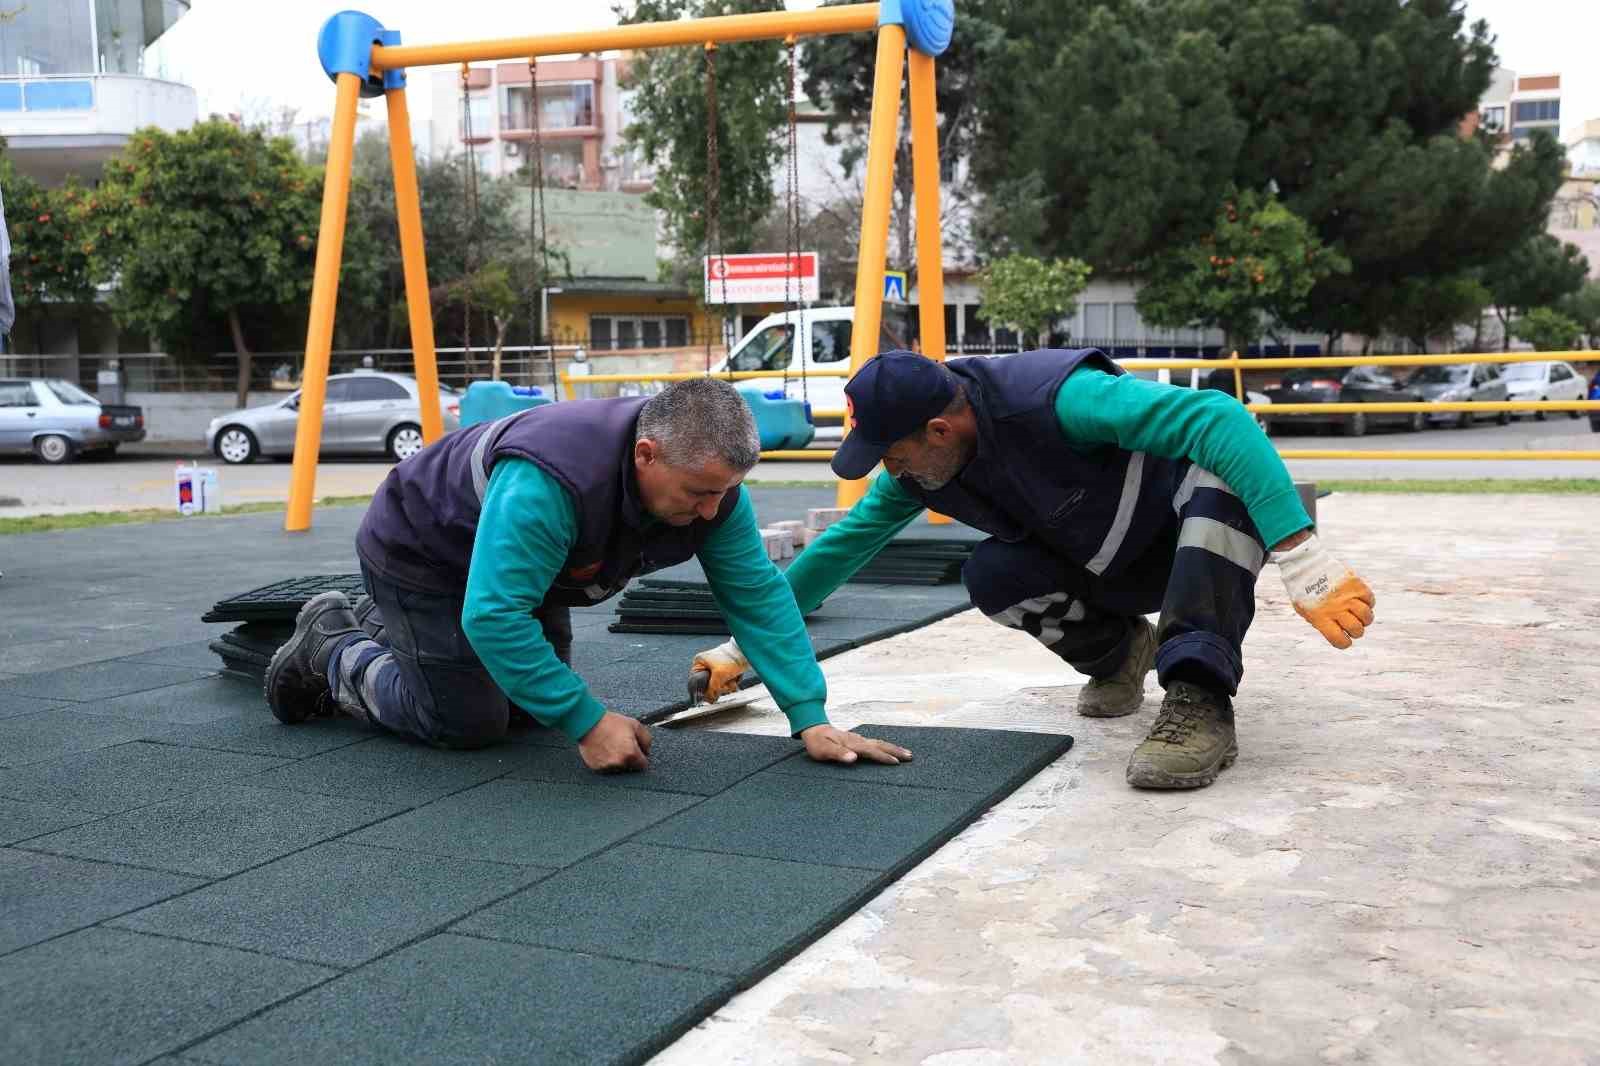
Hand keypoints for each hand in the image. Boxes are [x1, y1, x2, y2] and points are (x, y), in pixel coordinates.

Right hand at [577, 711, 651, 772]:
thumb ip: (646, 739)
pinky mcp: (597, 767)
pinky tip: (604, 750)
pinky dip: (607, 761)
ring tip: (611, 746)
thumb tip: (647, 750)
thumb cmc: (611, 722)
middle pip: (631, 767)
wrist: (588, 723)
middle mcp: (619, 763)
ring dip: (618, 761)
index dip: (641, 756)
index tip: (637, 751)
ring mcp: (607, 766)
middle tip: (622, 745)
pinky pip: (606, 767)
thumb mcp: (635, 725)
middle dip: (629, 758)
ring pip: (618, 768)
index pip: (643, 764)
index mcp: (631, 754)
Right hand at [690, 639, 749, 702]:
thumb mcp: (719, 676)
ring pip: (718, 685)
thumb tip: (709, 700)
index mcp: (700, 662)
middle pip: (708, 685)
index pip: (696, 681)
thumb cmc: (731, 658)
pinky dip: (731, 682)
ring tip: (732, 680)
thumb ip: (712, 689)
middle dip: (719, 687)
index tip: (708, 697)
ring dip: (727, 685)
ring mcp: (716, 668)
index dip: (702, 690)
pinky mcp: (726, 670)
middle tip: (725, 685)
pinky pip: (725, 682)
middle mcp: (706, 664)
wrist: (747, 652)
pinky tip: (735, 679)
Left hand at [801, 725, 913, 765]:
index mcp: (853, 743)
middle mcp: (858, 740)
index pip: (871, 751)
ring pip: (879, 743)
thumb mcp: (824, 750)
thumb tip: (854, 758)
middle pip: (880, 745)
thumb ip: (838, 754)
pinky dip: (885, 746)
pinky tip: (888, 748)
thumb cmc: (817, 742)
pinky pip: (875, 743)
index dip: (884, 757)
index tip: (897, 762)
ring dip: (893, 748)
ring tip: (905, 753)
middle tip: (910, 756)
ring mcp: (858, 739)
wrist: (813, 728)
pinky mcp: (857, 740)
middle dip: (895, 751)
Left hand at [1274, 534, 1375, 648]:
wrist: (1305, 565)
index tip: (1345, 639)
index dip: (1344, 643)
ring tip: (1358, 614)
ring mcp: (1346, 596)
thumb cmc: (1303, 591)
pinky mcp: (1355, 584)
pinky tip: (1360, 601)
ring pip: (1367, 616)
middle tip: (1352, 626)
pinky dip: (1368, 603)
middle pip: (1357, 629)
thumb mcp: (1304, 610)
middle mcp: (1335, 608)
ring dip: (1365, 618)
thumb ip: (1322, 623)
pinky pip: (1370, 599)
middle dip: (1356, 631)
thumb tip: (1341, 633)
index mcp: (1320, 618)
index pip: (1340, 640)